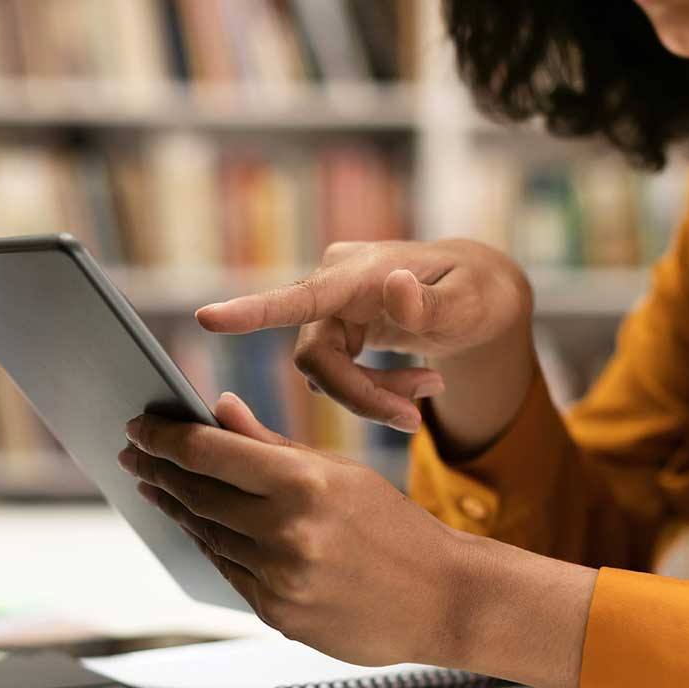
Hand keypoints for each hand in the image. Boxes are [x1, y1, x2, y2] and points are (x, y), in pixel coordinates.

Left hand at [120, 392, 465, 666]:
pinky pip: (229, 572)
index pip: (208, 453)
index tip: (139, 426)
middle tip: (135, 454)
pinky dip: (210, 545)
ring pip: (206, 536)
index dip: (164, 437)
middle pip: (197, 495)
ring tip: (157, 486)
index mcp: (302, 483)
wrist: (443, 599)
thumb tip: (216, 411)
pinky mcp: (277, 616)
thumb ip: (270, 445)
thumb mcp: (339, 471)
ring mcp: (279, 579)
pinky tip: (197, 526)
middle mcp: (285, 532)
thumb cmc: (394, 527)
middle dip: (159, 470)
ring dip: (176, 508)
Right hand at [194, 239, 533, 435]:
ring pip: (326, 374)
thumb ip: (430, 304)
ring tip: (429, 391)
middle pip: (316, 359)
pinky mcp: (335, 331)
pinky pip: (337, 376)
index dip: (252, 312)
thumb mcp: (470, 303)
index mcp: (359, 270)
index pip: (299, 297)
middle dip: (363, 395)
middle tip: (416, 416)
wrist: (481, 295)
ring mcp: (330, 309)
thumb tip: (393, 289)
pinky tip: (416, 387)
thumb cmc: (478, 291)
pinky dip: (374, 391)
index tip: (207, 318)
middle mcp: (333, 284)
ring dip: (374, 395)